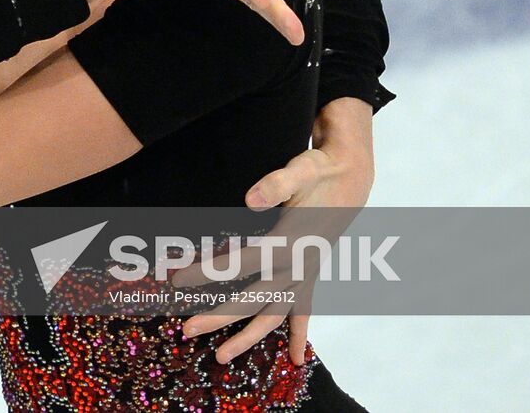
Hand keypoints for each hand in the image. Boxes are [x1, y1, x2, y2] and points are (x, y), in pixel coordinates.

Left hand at [170, 98, 374, 363]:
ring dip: (248, 337)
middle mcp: (298, 265)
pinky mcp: (310, 274)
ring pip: (274, 314)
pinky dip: (297, 334)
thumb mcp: (300, 171)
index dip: (208, 273)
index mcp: (289, 242)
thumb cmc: (320, 173)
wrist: (352, 178)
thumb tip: (250, 199)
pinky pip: (302, 310)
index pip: (240, 263)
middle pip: (253, 299)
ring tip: (220, 358)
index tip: (177, 281)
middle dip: (219, 317)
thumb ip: (275, 185)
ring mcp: (305, 273)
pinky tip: (293, 359)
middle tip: (185, 330)